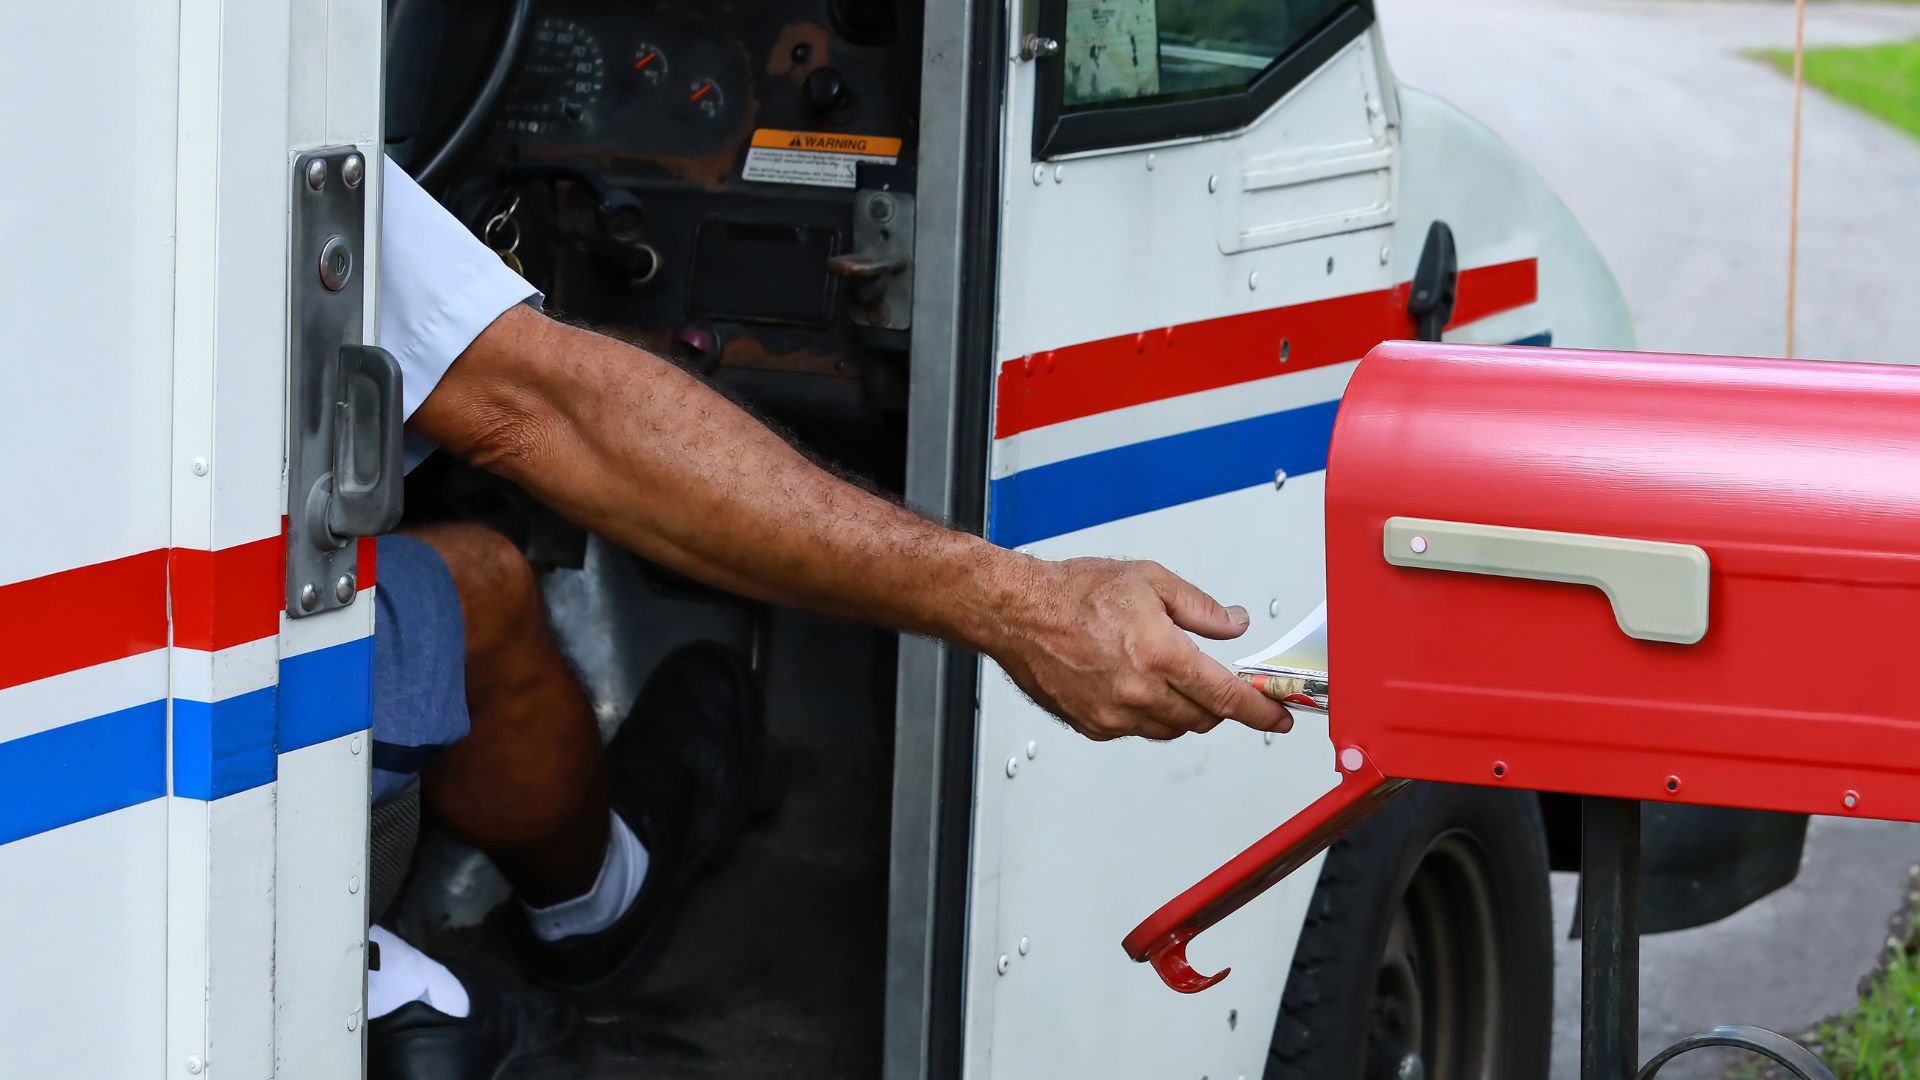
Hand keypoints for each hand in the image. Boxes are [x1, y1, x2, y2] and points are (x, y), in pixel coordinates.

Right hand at [985, 557, 1293, 741]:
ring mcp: (1114, 714)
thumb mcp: (1149, 580)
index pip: (1226, 696)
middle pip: (1203, 718)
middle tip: (1215, 682)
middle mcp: (1138, 691)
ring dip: (1183, 710)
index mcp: (1159, 653)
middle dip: (1217, 704)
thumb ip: (1199, 608)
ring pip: (1172, 729)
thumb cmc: (1072, 592)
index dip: (1260, 711)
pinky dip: (1148, 713)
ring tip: (1165, 675)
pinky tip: (1134, 684)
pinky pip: (1138, 730)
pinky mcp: (1094, 725)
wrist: (1018, 612)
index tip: (1278, 718)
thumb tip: (1233, 623)